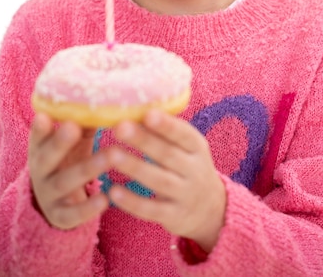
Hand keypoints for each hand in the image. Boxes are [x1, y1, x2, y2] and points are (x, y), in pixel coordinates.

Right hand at [28, 113, 110, 228]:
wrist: (58, 202)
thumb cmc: (70, 159)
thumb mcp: (75, 141)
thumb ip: (87, 122)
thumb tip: (108, 96)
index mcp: (41, 149)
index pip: (37, 136)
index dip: (40, 128)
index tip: (44, 116)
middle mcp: (40, 171)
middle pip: (47, 157)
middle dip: (60, 142)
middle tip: (73, 127)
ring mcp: (48, 195)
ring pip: (64, 182)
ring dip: (87, 168)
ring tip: (110, 156)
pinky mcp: (60, 216)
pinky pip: (72, 214)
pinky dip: (88, 208)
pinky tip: (106, 199)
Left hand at [108, 110, 225, 251]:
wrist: (210, 209)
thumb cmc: (188, 167)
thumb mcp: (187, 148)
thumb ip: (166, 131)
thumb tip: (135, 105)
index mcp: (197, 147)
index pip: (184, 134)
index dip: (166, 125)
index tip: (148, 114)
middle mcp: (195, 170)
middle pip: (168, 154)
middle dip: (143, 140)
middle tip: (119, 127)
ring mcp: (185, 195)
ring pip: (159, 181)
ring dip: (135, 167)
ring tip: (111, 155)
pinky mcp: (174, 216)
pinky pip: (151, 210)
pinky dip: (132, 202)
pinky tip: (113, 192)